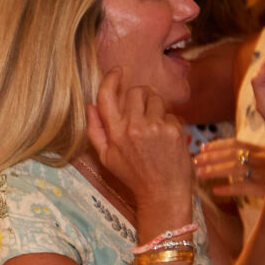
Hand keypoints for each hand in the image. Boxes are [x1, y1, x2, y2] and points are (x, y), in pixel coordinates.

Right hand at [87, 69, 192, 218]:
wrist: (162, 193)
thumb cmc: (133, 176)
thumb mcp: (106, 157)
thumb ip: (95, 130)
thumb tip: (90, 106)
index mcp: (115, 133)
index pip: (107, 97)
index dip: (111, 79)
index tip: (118, 71)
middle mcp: (134, 127)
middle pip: (136, 91)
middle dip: (140, 94)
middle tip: (143, 106)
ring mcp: (156, 127)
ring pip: (156, 98)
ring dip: (156, 106)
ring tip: (155, 126)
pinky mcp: (174, 130)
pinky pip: (171, 113)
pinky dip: (169, 122)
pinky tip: (167, 139)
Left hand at [194, 136, 264, 200]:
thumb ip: (255, 156)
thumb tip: (228, 156)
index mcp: (262, 150)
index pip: (236, 144)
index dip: (217, 145)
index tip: (202, 148)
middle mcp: (262, 159)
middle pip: (232, 154)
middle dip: (211, 157)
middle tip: (195, 161)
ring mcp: (264, 173)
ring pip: (235, 168)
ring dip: (215, 170)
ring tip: (200, 174)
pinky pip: (243, 188)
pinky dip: (228, 189)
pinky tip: (215, 190)